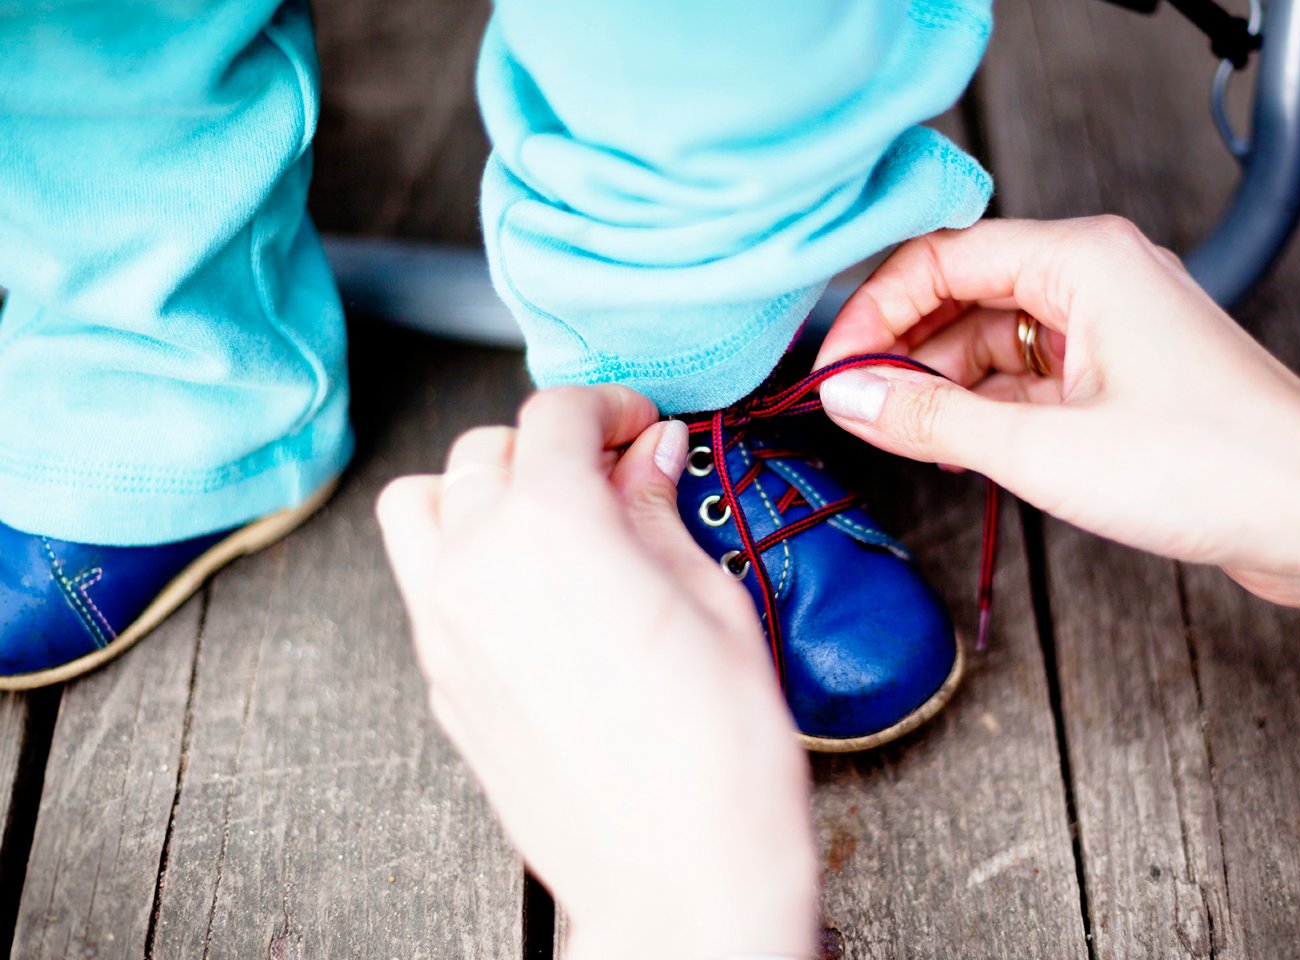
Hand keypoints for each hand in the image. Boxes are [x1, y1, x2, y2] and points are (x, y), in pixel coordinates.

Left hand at [377, 385, 815, 959]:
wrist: (678, 878)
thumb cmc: (717, 754)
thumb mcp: (714, 602)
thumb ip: (661, 512)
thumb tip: (650, 455)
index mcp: (553, 528)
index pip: (553, 415)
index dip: (608, 404)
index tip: (640, 425)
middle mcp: (478, 567)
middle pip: (482, 451)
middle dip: (548, 445)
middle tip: (612, 472)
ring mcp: (445, 630)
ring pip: (422, 507)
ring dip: (479, 490)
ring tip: (545, 518)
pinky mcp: (441, 683)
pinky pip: (424, 584)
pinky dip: (464, 558)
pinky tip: (532, 590)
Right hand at [814, 216, 1299, 611]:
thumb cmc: (1210, 467)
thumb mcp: (1041, 448)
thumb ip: (930, 417)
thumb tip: (847, 395)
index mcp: (1081, 259)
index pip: (941, 257)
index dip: (875, 312)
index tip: (834, 371)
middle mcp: (1096, 276)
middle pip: (964, 293)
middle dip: (905, 350)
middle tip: (857, 409)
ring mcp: (1111, 325)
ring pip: (994, 338)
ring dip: (945, 384)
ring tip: (906, 437)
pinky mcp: (1122, 374)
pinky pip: (1030, 374)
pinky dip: (988, 407)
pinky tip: (960, 446)